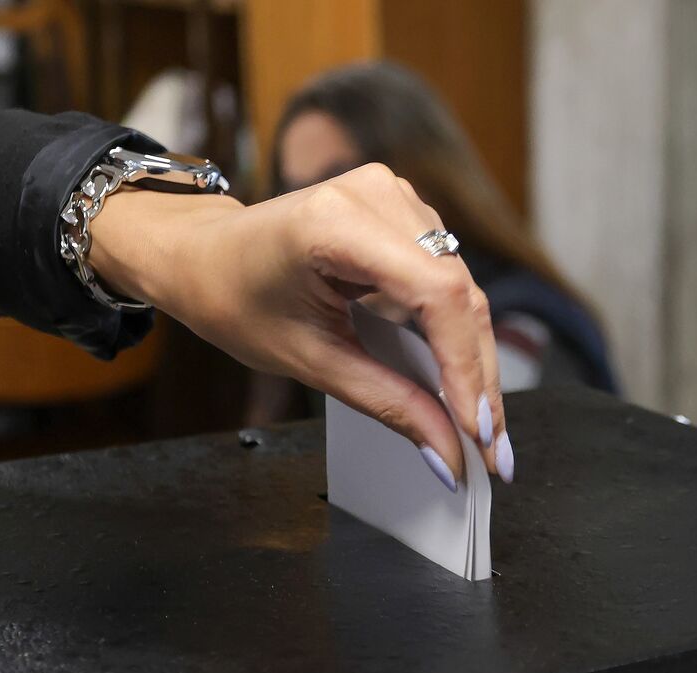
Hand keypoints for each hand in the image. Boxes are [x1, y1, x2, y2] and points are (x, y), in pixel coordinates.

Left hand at [88, 163, 510, 486]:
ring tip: (481, 425)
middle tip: (493, 449)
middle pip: (459, 295)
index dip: (467, 367)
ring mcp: (395, 196)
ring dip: (476, 360)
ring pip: (464, 291)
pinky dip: (458, 334)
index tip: (479, 432)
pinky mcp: (405, 211)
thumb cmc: (235, 299)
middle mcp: (376, 195)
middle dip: (479, 379)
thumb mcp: (309, 361)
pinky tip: (463, 382)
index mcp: (336, 223)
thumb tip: (448, 452)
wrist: (203, 253)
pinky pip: (450, 279)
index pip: (435, 295)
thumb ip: (387, 403)